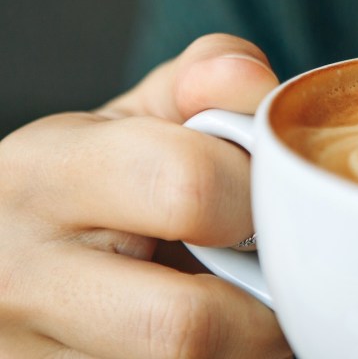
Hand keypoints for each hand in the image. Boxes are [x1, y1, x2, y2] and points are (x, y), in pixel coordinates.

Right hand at [0, 34, 292, 357]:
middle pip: (188, 328)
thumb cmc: (87, 178)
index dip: (256, 197)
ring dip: (245, 350)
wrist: (7, 251)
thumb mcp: (130, 117)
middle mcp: (23, 280)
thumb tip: (254, 83)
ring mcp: (30, 356)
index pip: (189, 190)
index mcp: (44, 178)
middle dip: (261, 304)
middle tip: (273, 275)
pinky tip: (218, 336)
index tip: (268, 200)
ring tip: (240, 304)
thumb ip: (200, 84)